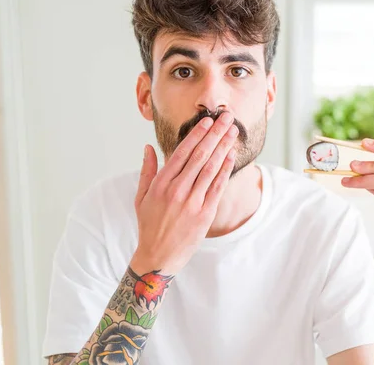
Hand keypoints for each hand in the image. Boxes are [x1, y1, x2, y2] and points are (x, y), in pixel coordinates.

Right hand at [131, 113, 237, 275]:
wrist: (158, 257)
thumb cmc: (149, 226)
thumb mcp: (141, 198)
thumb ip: (147, 171)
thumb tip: (147, 147)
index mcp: (161, 183)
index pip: (182, 152)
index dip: (197, 134)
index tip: (207, 121)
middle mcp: (177, 190)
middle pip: (200, 155)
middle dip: (215, 134)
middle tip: (226, 117)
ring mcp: (192, 201)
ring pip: (211, 168)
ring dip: (224, 147)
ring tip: (233, 131)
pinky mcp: (205, 213)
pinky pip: (218, 186)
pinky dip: (225, 169)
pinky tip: (231, 155)